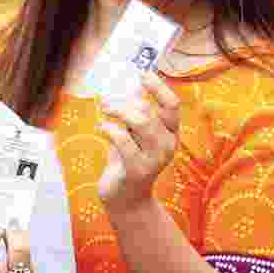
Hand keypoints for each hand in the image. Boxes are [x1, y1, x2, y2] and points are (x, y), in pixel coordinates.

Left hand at [97, 71, 180, 212]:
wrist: (126, 198)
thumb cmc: (129, 160)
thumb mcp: (136, 134)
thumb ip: (137, 113)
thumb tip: (130, 86)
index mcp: (171, 133)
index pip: (172, 105)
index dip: (158, 87)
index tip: (143, 74)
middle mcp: (168, 145)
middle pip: (149, 111)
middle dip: (124, 102)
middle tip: (107, 101)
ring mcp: (155, 159)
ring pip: (140, 122)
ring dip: (118, 111)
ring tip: (105, 110)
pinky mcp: (137, 170)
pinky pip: (123, 140)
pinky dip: (109, 129)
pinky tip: (101, 128)